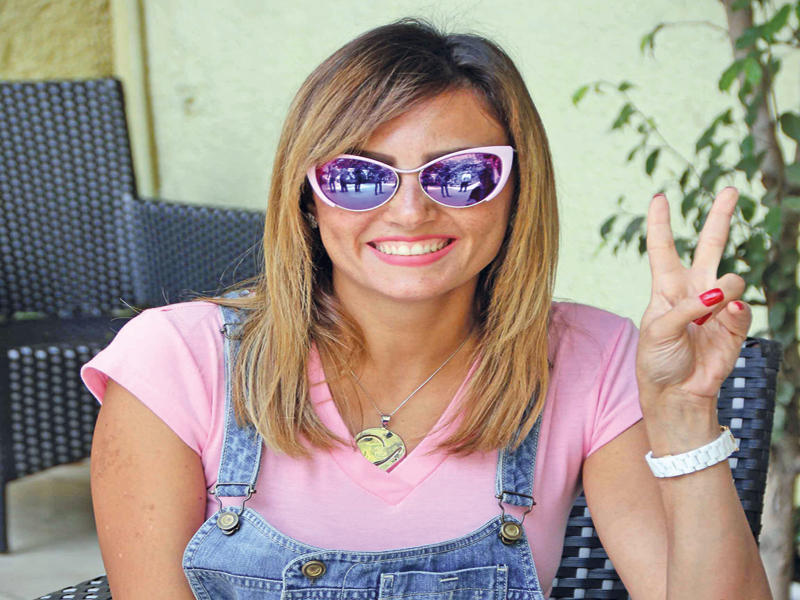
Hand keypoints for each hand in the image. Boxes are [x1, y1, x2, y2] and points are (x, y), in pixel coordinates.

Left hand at [637, 188, 750, 409]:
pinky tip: (726, 315)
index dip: (660, 223)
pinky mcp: (734, 324)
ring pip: (731, 277)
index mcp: (665, 287)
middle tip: (730, 188)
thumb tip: (718, 294)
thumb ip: (685, 308)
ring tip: (712, 306)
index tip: (659, 197)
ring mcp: (716, 306)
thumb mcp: (657, 331)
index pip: (662, 248)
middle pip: (709, 245)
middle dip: (720, 217)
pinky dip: (735, 311)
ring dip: (723, 289)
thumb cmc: (657, 360)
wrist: (676, 393)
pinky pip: (742, 307)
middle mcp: (693, 290)